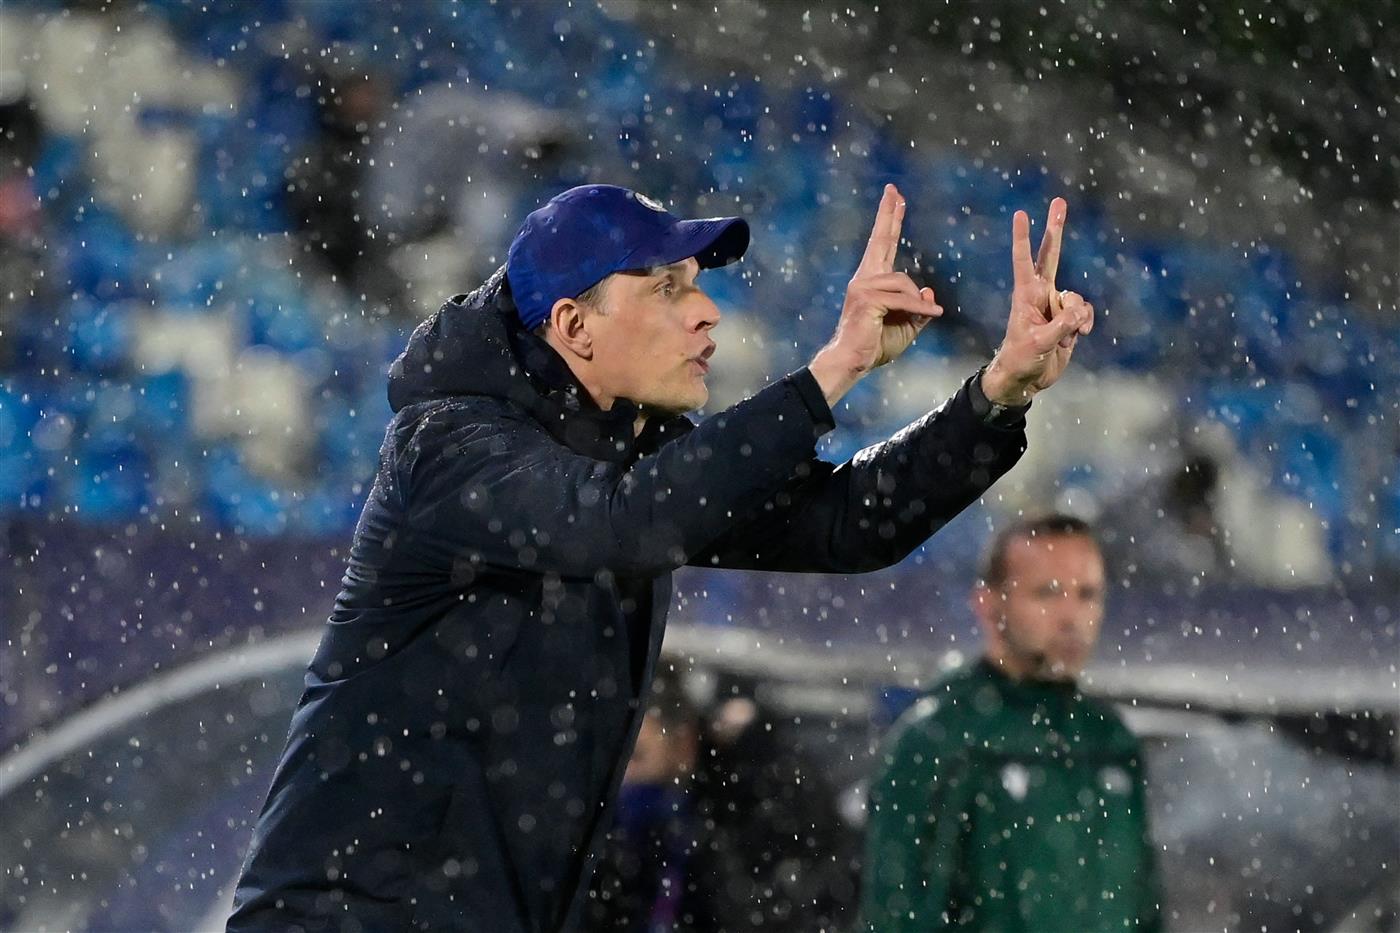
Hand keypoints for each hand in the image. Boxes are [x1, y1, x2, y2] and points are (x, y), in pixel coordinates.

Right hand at [809, 184, 943, 404]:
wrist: (852, 361)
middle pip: (881, 239)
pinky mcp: (866, 298)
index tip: (895, 198)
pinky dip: (919, 309)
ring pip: (904, 282)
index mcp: (872, 280)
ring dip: (916, 303)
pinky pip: (903, 299)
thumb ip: (918, 306)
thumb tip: (928, 290)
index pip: (883, 244)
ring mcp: (862, 285)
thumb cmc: (874, 345)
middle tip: (893, 189)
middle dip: (889, 213)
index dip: (890, 220)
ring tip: (924, 316)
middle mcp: (864, 277)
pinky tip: (933, 314)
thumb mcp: (907, 324)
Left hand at [981, 198, 1094, 405]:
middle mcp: (1041, 294)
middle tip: (1059, 201)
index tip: (1021, 213)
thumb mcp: (1038, 343)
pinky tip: (1076, 338)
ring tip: (1063, 337)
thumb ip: (1062, 325)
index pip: (1023, 260)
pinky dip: (1084, 325)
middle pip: (1051, 256)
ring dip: (1076, 318)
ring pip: (1077, 298)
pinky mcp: (1069, 319)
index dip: (1023, 238)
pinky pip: (1085, 313)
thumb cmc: (1021, 359)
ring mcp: (1056, 306)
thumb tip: (1080, 313)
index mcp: (1025, 295)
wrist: (1026, 379)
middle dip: (1055, 229)